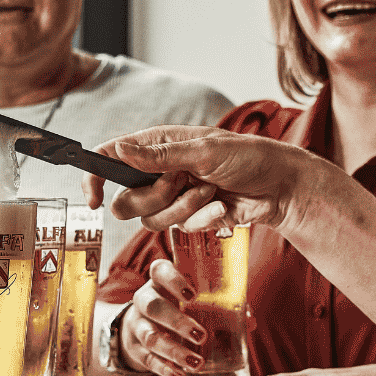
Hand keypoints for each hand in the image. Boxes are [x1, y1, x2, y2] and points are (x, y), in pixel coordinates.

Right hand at [81, 126, 321, 232]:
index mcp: (158, 145)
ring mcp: (173, 197)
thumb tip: (119, 150)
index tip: (94, 198)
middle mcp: (160, 171)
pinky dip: (202, 219)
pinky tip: (223, 207)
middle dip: (154, 198)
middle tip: (181, 183)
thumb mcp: (204, 151)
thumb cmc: (249, 157)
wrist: (281, 188)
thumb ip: (159, 156)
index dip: (95, 176)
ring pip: (151, 220)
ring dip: (184, 208)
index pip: (110, 157)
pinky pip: (179, 229)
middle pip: (126, 200)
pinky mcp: (190, 217)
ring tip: (211, 192)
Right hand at [118, 259, 210, 375]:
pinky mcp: (136, 348)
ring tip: (196, 362)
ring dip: (174, 351)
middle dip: (177, 322)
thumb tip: (249, 320)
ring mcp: (137, 325)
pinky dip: (166, 370)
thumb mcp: (192, 300)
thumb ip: (220, 305)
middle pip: (153, 306)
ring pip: (150, 336)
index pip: (160, 271)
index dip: (174, 281)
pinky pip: (148, 360)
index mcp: (160, 281)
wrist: (141, 325)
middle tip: (201, 335)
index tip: (192, 294)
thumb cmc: (176, 307)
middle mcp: (145, 299)